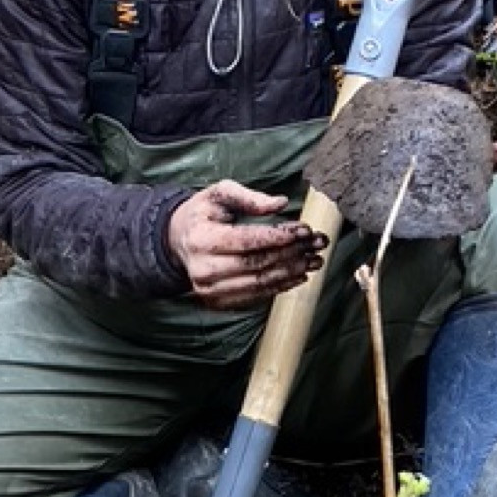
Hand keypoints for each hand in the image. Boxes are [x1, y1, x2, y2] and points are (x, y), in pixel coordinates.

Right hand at [167, 180, 327, 311]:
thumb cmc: (203, 214)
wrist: (178, 240)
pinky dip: (281, 286)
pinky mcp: (218, 302)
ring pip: (260, 282)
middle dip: (292, 253)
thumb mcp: (220, 194)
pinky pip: (256, 296)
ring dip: (292, 271)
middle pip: (257, 264)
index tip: (304, 230)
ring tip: (315, 259)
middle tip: (318, 243)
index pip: (247, 241)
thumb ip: (249, 197)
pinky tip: (299, 274)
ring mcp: (209, 290)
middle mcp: (202, 269)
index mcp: (201, 239)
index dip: (278, 237)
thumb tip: (280, 203)